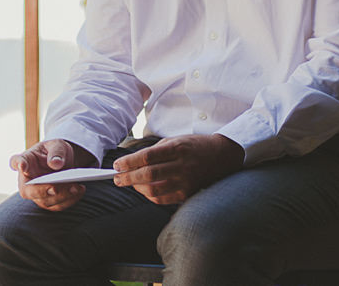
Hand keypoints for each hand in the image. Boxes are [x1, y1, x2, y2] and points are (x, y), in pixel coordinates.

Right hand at [11, 138, 98, 210]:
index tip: (23, 165)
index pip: (16, 162)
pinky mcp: (48, 202)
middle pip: (28, 190)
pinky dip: (70, 199)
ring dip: (61, 196)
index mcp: (25, 161)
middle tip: (54, 188)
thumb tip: (55, 164)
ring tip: (77, 187)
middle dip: (42, 191)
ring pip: (45, 201)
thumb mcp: (58, 145)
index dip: (18, 164)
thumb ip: (56, 152)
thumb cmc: (55, 152)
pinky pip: (58, 205)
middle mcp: (26, 181)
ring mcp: (36, 194)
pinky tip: (80, 190)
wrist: (62, 163)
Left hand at [111, 134, 243, 204]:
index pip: (147, 157)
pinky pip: (164, 199)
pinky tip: (144, 191)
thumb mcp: (176, 139)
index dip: (129, 162)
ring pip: (155, 190)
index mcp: (177, 148)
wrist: (222, 156)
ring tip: (130, 183)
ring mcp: (186, 181)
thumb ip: (156, 150)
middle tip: (117, 178)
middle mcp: (182, 165)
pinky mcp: (188, 193)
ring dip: (138, 188)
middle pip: (149, 174)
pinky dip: (150, 196)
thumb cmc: (195, 145)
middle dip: (128, 177)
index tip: (117, 165)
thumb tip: (133, 161)